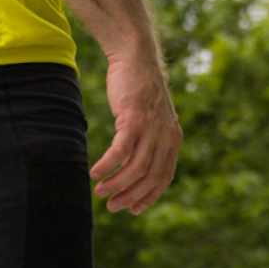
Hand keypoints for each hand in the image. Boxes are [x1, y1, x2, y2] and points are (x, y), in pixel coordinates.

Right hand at [90, 56, 181, 214]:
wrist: (136, 59)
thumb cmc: (139, 89)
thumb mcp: (150, 119)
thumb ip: (148, 141)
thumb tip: (132, 165)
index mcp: (173, 140)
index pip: (164, 178)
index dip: (149, 197)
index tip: (133, 208)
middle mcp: (165, 137)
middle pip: (149, 178)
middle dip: (130, 196)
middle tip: (112, 206)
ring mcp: (151, 129)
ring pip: (135, 169)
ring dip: (116, 184)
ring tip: (100, 193)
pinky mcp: (134, 120)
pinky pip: (120, 152)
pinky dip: (107, 166)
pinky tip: (95, 173)